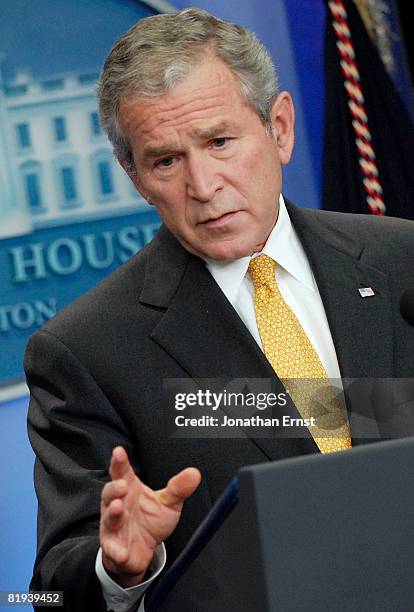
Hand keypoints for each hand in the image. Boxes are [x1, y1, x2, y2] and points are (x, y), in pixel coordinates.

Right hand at [100, 446, 200, 587]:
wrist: (142, 550)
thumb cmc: (151, 520)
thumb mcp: (168, 503)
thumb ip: (178, 488)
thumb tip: (194, 473)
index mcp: (130, 489)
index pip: (122, 472)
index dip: (119, 462)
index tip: (119, 451)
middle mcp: (118, 504)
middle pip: (110, 492)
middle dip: (115, 488)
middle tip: (123, 485)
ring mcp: (113, 526)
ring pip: (109, 518)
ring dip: (113, 513)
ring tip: (118, 507)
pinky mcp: (114, 547)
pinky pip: (112, 548)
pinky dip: (116, 551)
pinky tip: (122, 553)